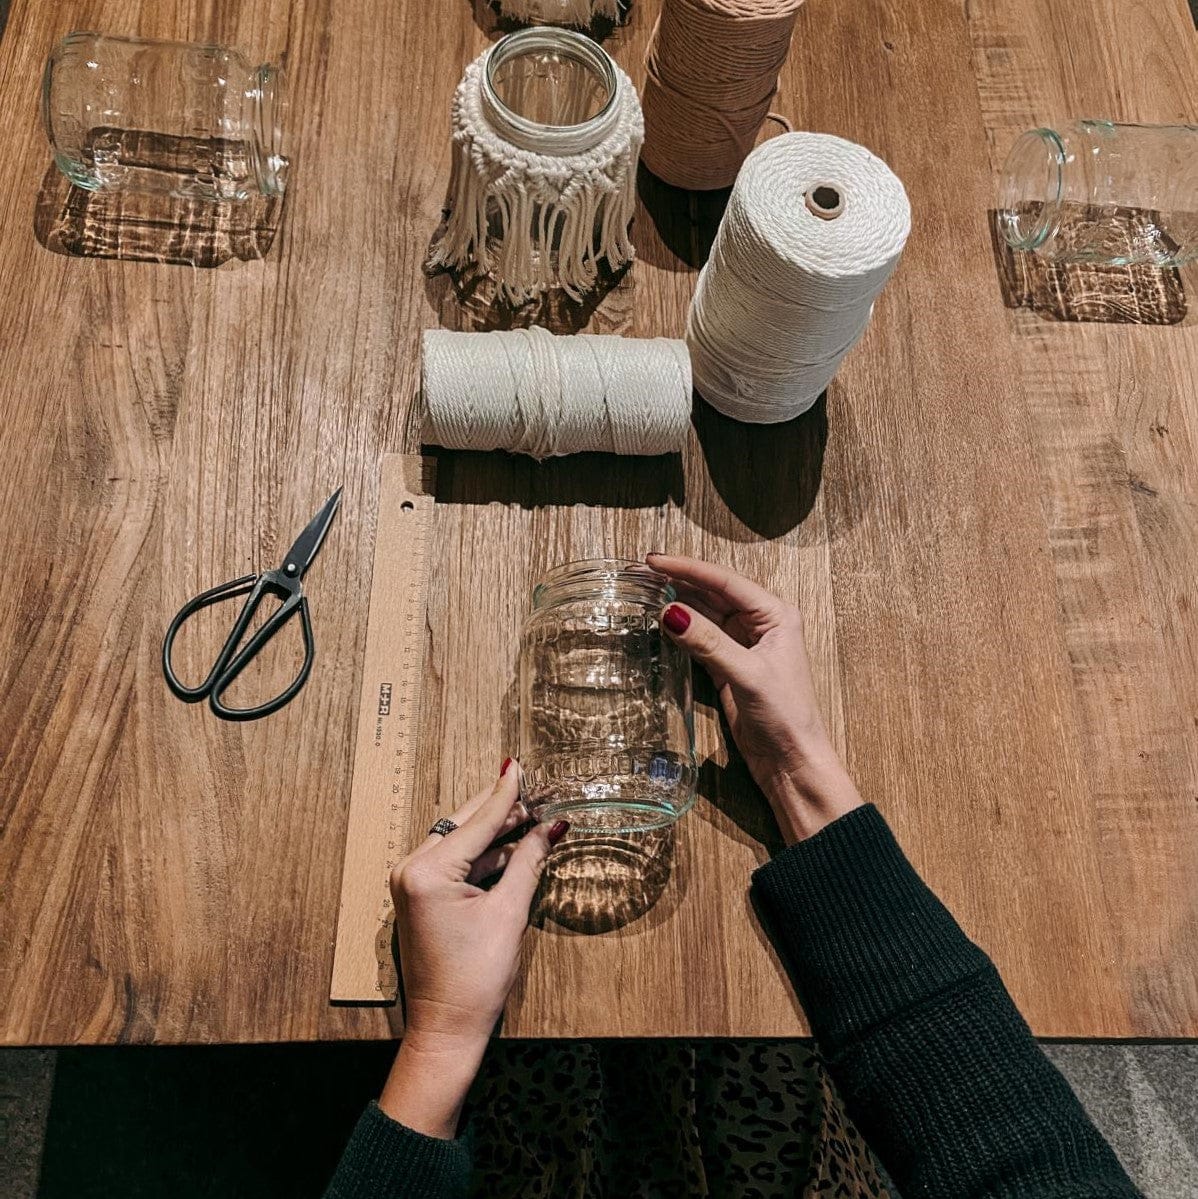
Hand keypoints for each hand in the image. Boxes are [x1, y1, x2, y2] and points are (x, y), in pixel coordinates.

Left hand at [378, 761, 568, 1136]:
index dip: (506, 794)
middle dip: (501, 808)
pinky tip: (512, 843)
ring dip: (494, 830)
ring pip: (461, 841)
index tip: (520, 765)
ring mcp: (412, 883)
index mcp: (428, 872)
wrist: (446, 1029)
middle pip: (464, 824)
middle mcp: (412, 870)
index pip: (477, 822)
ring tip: (531, 814)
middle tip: (534, 787)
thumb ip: (529, 861)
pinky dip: (483, 854)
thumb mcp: (509, 913)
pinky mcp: (420, 896)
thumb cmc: (475, 979)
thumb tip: (553, 827)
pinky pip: (455, 862)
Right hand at [646, 554, 861, 842]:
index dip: (688, 569)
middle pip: (713, 593)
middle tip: (641, 572)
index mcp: (774, 614)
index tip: (654, 561)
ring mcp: (743, 645)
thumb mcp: (747, 674)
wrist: (792, 761)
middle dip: (678, 581)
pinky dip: (680, 631)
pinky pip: (700, 639)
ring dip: (676, 604)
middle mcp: (759, 624)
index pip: (725, 581)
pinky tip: (659, 622)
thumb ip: (708, 642)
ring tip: (644, 590)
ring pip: (704, 615)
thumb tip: (669, 612)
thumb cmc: (785, 715)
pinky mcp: (729, 666)